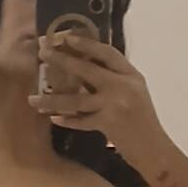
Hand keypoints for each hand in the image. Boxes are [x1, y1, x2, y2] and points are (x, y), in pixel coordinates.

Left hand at [28, 32, 170, 175]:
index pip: (106, 52)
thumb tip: (84, 69)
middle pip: (86, 69)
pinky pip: (81, 121)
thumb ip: (114, 80)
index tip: (65, 36)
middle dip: (61, 60)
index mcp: (131, 75)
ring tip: (33, 99)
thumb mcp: (134, 93)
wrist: (154, 150)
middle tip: (42, 53)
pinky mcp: (108, 124)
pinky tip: (54, 118)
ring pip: (76, 99)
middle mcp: (123, 86)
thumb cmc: (143, 122)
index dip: (85, 43)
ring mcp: (115, 105)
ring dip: (52, 99)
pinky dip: (67, 120)